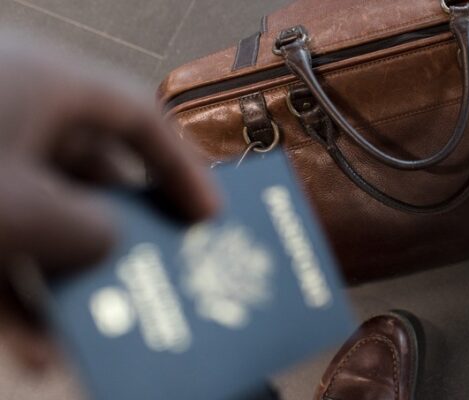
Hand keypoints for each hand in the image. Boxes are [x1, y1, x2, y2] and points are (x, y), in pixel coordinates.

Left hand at [0, 39, 219, 370]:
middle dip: (123, 235)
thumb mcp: (27, 210)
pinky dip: (10, 293)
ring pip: (38, 219)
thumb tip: (106, 243)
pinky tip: (29, 346)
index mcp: (44, 84)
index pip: (138, 119)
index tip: (209, 219)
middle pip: (90, 173)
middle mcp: (10, 111)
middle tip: (159, 273)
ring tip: (99, 328)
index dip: (182, 170)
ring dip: (67, 278)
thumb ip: (91, 230)